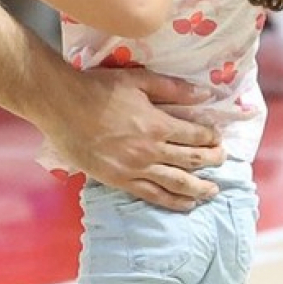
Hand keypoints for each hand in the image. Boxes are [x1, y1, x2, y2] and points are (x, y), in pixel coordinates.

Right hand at [48, 67, 224, 208]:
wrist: (60, 106)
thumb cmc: (98, 88)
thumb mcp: (138, 79)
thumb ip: (173, 88)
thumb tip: (206, 93)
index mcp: (157, 124)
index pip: (196, 135)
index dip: (211, 137)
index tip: (217, 138)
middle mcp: (151, 150)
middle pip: (192, 160)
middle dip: (212, 161)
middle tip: (222, 160)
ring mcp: (135, 169)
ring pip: (177, 183)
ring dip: (200, 188)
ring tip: (213, 191)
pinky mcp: (120, 181)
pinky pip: (153, 195)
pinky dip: (173, 202)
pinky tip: (186, 204)